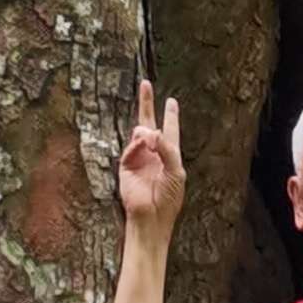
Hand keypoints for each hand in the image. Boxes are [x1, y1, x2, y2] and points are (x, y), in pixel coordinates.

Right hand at [118, 75, 185, 238]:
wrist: (152, 217)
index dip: (171, 115)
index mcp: (169, 155)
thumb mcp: (176, 171)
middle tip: (145, 84)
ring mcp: (139, 158)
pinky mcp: (126, 166)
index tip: (171, 101)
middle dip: (147, 104)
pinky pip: (131, 148)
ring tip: (150, 137)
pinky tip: (144, 145)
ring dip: (146, 131)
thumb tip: (152, 131)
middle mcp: (153, 153)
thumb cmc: (169, 198)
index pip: (170, 130)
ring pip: (140, 133)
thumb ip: (167, 148)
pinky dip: (138, 144)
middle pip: (149, 123)